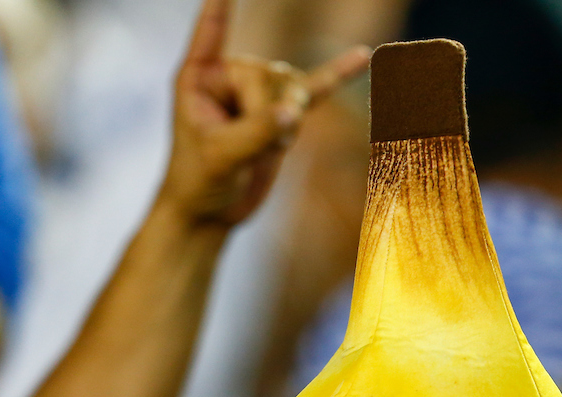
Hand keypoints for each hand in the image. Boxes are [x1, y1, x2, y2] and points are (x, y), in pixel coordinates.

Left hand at [159, 0, 369, 227]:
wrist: (213, 212)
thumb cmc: (200, 181)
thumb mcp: (220, 157)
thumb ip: (256, 132)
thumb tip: (294, 111)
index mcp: (199, 76)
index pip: (211, 31)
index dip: (220, 7)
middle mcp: (230, 76)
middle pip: (270, 75)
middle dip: (268, 117)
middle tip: (247, 150)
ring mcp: (260, 92)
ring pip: (294, 91)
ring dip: (287, 128)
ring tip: (264, 151)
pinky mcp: (284, 113)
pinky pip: (316, 89)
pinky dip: (338, 75)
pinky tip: (362, 56)